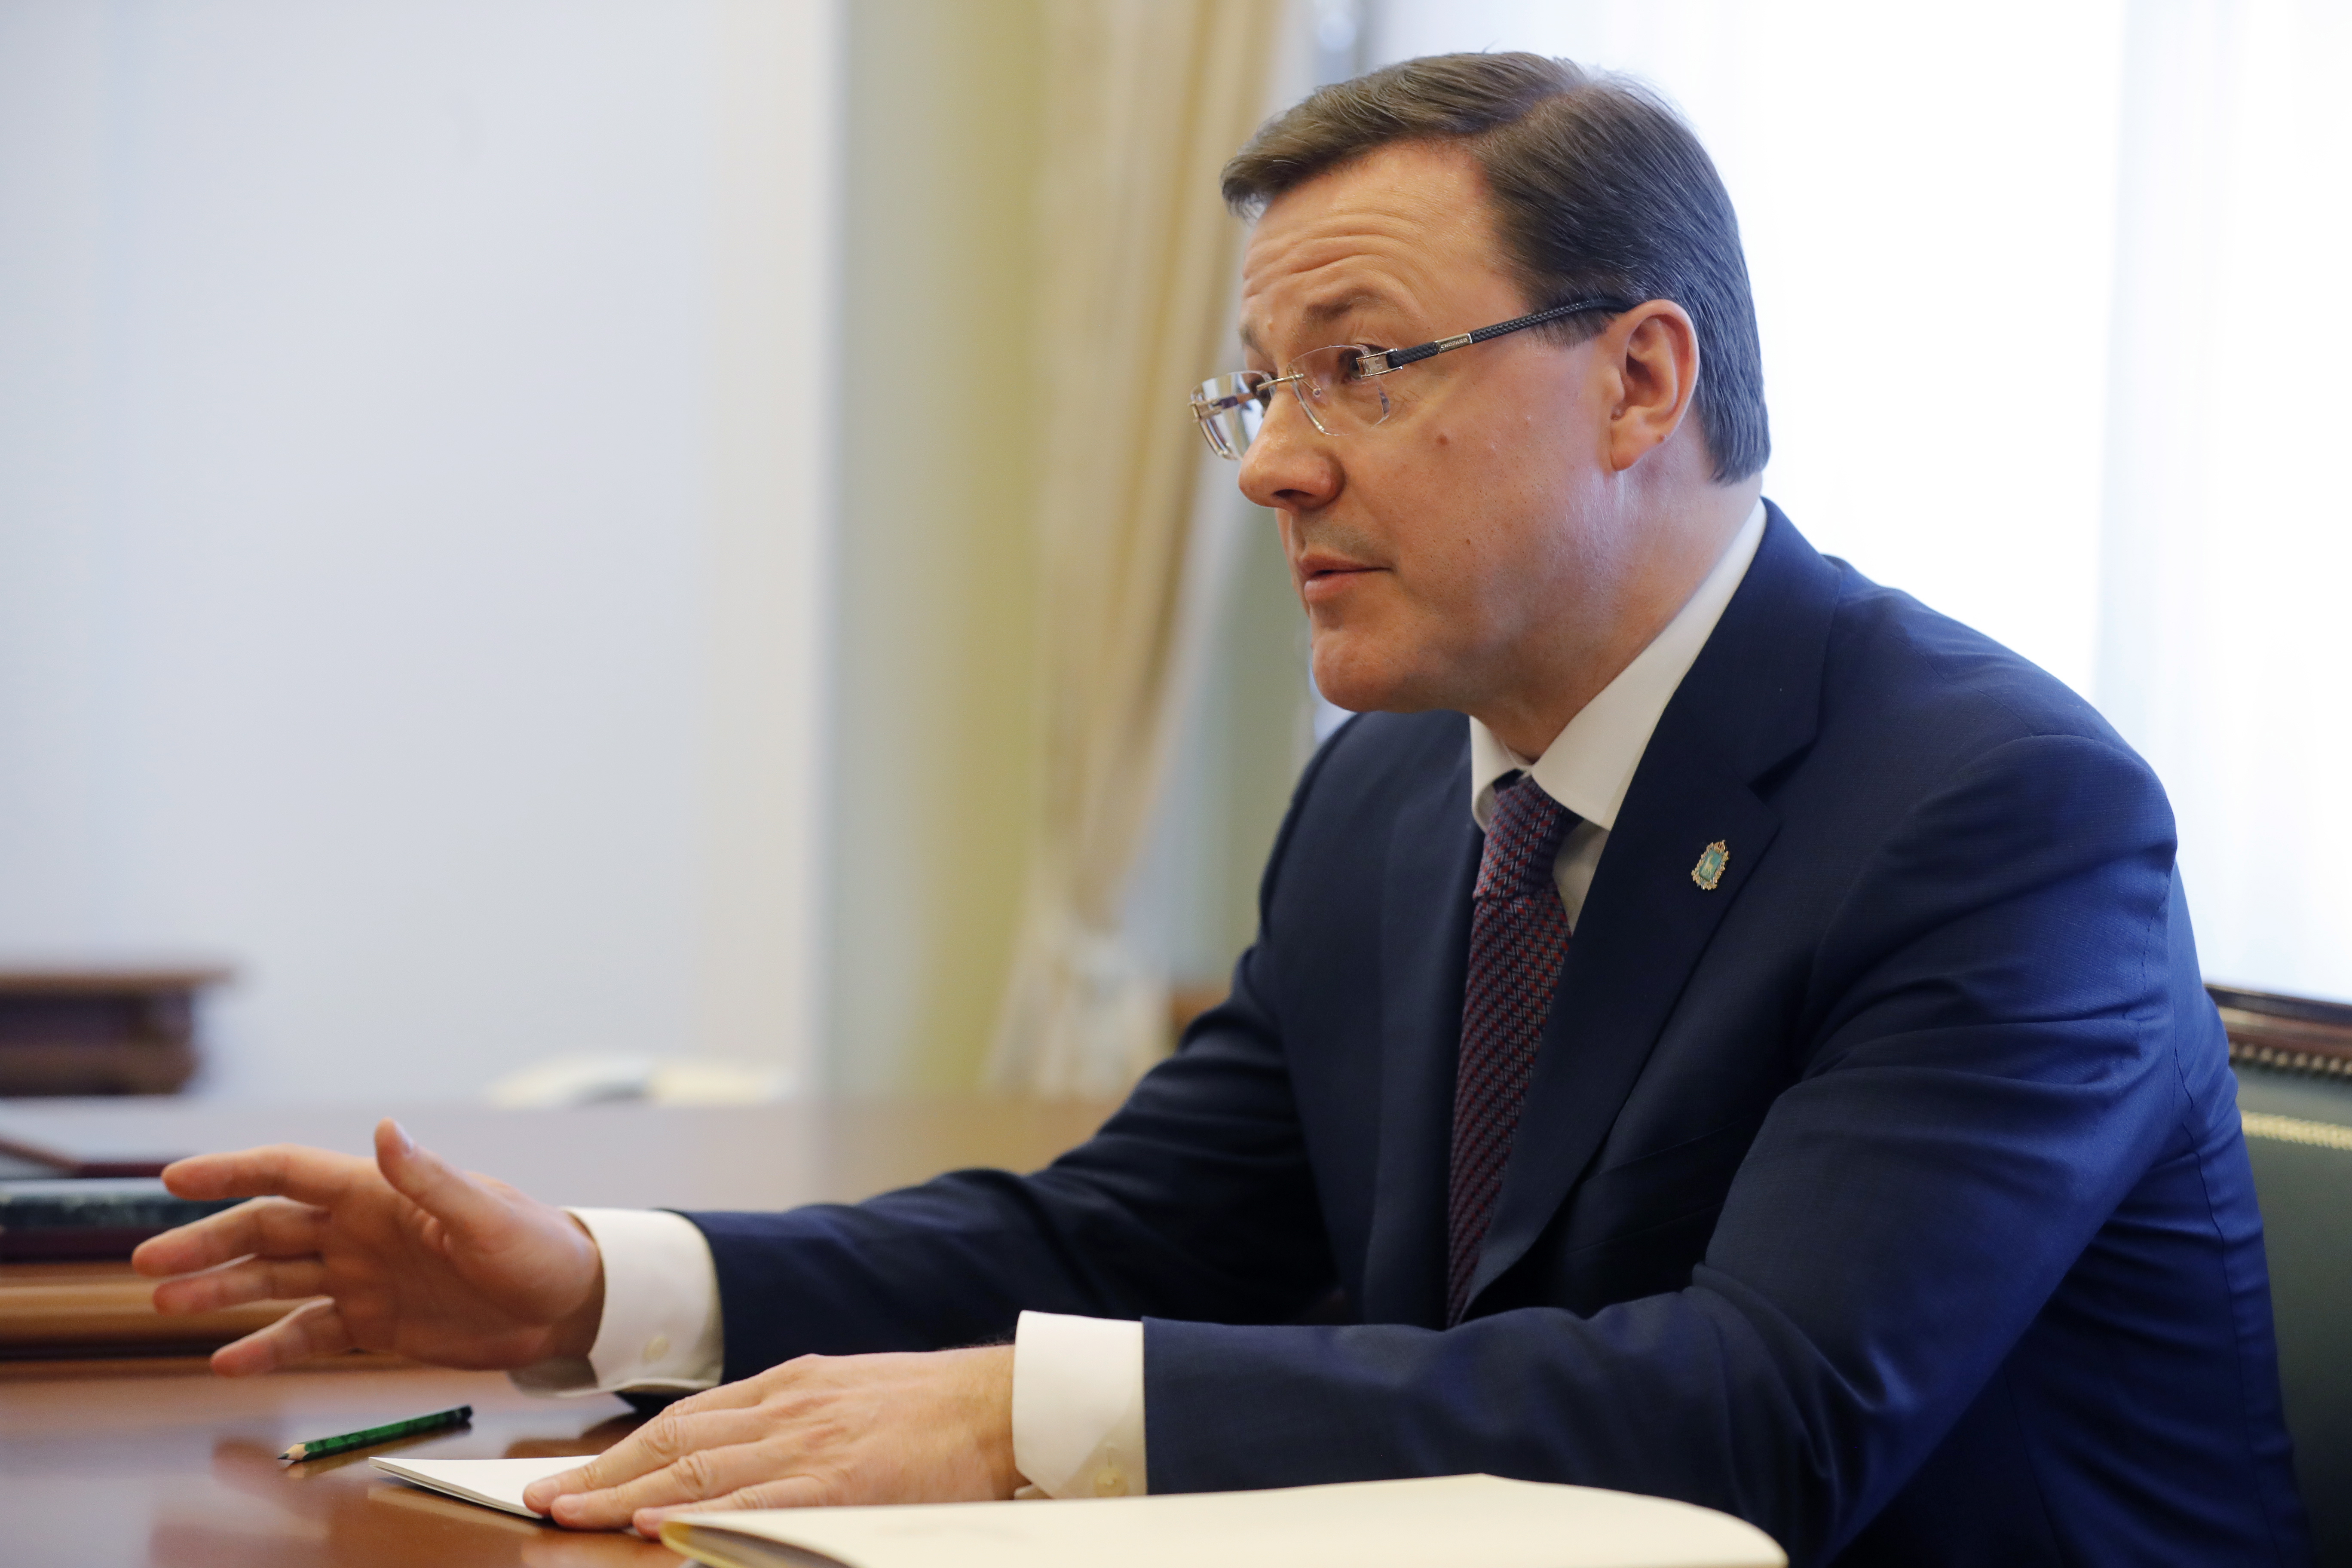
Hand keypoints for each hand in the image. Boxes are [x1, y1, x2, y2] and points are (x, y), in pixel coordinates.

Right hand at [131, 1118, 604, 1375]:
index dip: (233, 1172)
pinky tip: (229, 1360)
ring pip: (274, 1281)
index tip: (174, 1179)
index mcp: (380, 1193)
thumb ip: (431, 1179)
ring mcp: (363, 1277)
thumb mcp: (487, 1215)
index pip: (290, 1173)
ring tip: (168, 1308)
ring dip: (222, 1292)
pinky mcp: (374, 1324)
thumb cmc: (538, 1248)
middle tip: (148, 1266)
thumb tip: (388, 1130)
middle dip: (207, 1244)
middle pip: (266, 1230)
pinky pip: (308, 1333)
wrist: (568, 1304)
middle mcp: (360, 1232)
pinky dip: (268, 1347)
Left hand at [522, 1345, 1018, 1536]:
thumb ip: (794, 1421)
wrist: (1001, 1402)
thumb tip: (735, 1459)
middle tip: (539, 1502)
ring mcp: (810, 1445)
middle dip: (600, 1476)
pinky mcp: (838, 1482)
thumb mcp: (849, 1397)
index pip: (684, 1422)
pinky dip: (696, 1515)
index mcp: (791, 1386)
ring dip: (624, 1496)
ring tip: (568, 1516)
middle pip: (674, 1444)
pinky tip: (654, 1527)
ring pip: (698, 1471)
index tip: (569, 1478)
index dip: (620, 1452)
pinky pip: (753, 1502)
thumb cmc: (931, 1411)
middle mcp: (788, 1409)